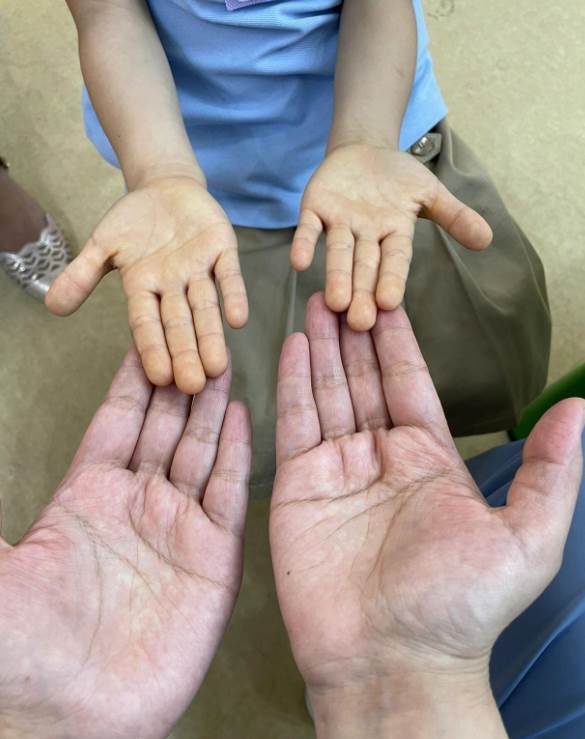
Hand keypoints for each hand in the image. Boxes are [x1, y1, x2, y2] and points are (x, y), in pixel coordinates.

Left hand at [0, 350, 250, 738]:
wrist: (70, 717)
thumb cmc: (24, 649)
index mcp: (86, 496)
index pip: (116, 421)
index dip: (131, 381)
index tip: (144, 341)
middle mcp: (136, 503)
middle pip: (164, 426)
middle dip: (179, 381)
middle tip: (194, 338)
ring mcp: (176, 527)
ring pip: (199, 450)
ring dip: (211, 406)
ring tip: (222, 362)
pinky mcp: (212, 558)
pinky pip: (228, 493)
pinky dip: (235, 453)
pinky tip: (240, 417)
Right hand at [46, 176, 247, 393]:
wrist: (165, 186)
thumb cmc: (134, 222)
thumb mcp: (104, 245)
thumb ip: (82, 275)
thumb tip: (52, 307)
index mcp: (143, 289)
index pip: (146, 324)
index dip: (153, 349)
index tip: (159, 378)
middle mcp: (173, 286)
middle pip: (179, 324)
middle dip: (186, 354)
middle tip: (194, 387)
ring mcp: (199, 269)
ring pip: (205, 307)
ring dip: (211, 336)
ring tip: (218, 367)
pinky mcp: (222, 250)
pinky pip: (229, 275)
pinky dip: (234, 295)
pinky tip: (239, 320)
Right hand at [271, 293, 583, 736]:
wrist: (392, 663)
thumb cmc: (460, 607)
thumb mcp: (525, 538)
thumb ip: (550, 472)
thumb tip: (581, 410)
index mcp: (430, 459)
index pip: (410, 384)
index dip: (399, 342)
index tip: (389, 300)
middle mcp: (381, 456)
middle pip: (365, 378)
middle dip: (355, 332)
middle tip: (346, 284)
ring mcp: (337, 468)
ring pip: (328, 391)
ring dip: (323, 346)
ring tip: (318, 299)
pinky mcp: (299, 486)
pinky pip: (294, 423)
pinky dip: (293, 382)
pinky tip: (295, 346)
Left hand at [291, 144, 492, 330]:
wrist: (363, 150)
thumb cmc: (398, 178)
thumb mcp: (430, 193)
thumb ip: (454, 216)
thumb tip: (488, 239)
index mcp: (394, 235)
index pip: (395, 261)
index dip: (391, 280)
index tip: (389, 304)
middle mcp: (366, 236)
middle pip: (364, 266)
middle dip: (362, 292)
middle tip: (359, 323)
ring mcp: (339, 223)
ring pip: (338, 253)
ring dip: (335, 277)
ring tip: (334, 303)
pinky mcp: (315, 209)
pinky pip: (308, 228)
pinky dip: (304, 243)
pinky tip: (297, 262)